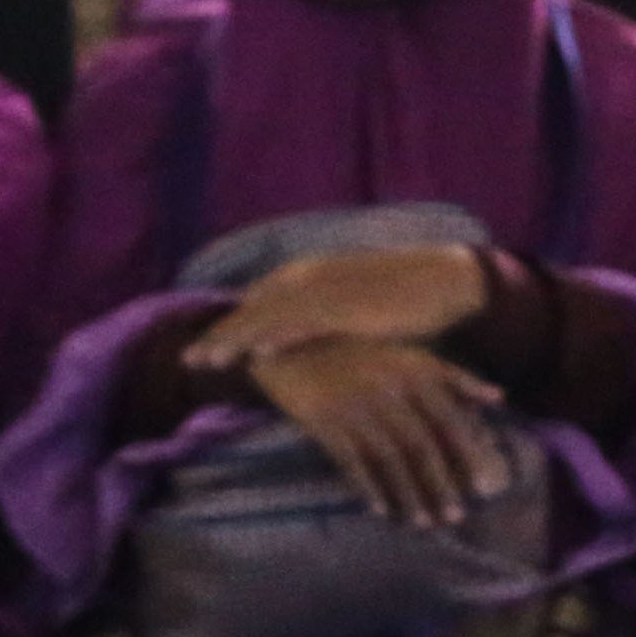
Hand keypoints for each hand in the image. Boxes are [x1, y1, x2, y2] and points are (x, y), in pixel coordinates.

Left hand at [184, 243, 489, 376]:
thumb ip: (324, 315)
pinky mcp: (348, 308)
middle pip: (253, 310)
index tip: (204, 347)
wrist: (445, 281)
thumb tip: (306, 337)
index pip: (257, 302)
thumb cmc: (404, 298)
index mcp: (309, 274)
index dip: (229, 325)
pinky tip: (257, 355)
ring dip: (235, 340)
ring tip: (208, 362)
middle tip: (190, 361)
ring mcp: (327, 292)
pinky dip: (278, 338)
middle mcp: (310, 278)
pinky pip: (304, 326)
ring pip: (269, 319)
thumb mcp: (354, 304)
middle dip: (220, 335)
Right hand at [248, 333, 506, 529]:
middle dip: (441, 484)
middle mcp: (387, 388)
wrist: (295, 343)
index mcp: (413, 371)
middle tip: (455, 516)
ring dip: (408, 494)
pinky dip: (367, 488)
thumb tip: (499, 398)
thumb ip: (455, 376)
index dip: (468, 454)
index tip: (484, 487)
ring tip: (423, 522)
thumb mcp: (410, 354)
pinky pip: (350, 461)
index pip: (448, 418)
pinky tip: (381, 511)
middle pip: (420, 444)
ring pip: (388, 458)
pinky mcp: (323, 420)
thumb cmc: (361, 352)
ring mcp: (354, 405)